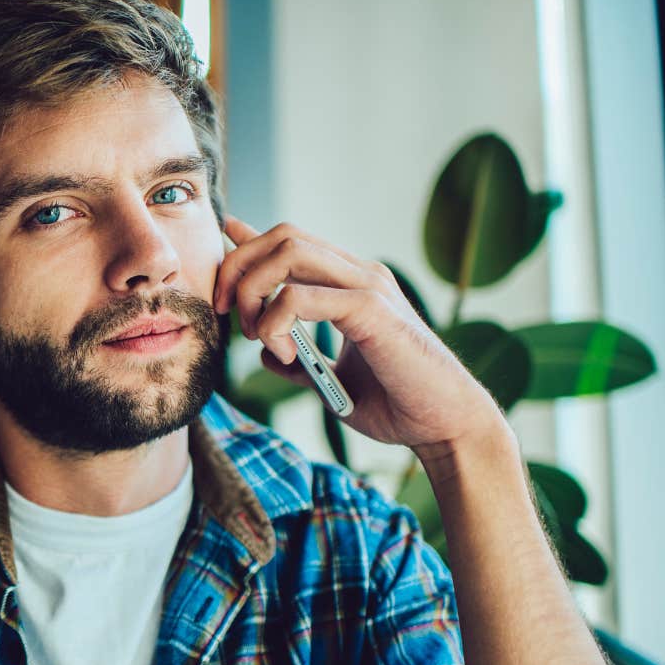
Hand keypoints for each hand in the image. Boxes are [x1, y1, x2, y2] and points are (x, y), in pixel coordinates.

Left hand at [213, 215, 504, 456]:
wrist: (443, 427)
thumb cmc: (396, 404)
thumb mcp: (331, 380)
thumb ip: (300, 360)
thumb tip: (265, 353)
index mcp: (351, 284)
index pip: (292, 241)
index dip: (250, 241)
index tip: (221, 258)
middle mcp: (359, 274)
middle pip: (282, 236)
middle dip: (239, 268)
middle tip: (226, 312)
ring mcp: (367, 287)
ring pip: (288, 252)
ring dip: (254, 290)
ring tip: (257, 334)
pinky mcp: (371, 310)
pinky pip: (301, 296)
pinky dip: (277, 321)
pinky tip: (281, 352)